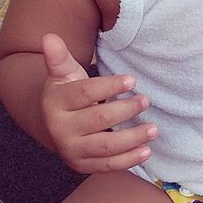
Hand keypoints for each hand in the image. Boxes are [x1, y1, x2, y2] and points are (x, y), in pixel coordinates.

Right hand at [40, 33, 157, 173]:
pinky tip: (147, 151)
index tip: (132, 80)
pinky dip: (129, 161)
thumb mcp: (62, 73)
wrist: (50, 124)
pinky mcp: (82, 165)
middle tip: (146, 100)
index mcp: (56, 102)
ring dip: (132, 139)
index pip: (85, 93)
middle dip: (125, 110)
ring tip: (154, 129)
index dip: (109, 86)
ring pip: (106, 146)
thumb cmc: (67, 92)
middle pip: (98, 120)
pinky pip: (108, 166)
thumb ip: (59, 57)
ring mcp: (71, 150)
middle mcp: (61, 128)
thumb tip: (49, 36)